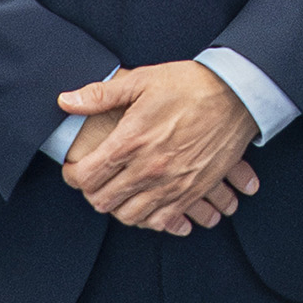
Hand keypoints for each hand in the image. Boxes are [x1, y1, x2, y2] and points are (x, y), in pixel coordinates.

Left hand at [56, 62, 263, 234]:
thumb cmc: (188, 84)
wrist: (237, 95)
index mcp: (131, 140)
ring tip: (117, 192)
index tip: (73, 170)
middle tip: (94, 181)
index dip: (72, 176)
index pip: (87, 176)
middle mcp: (149, 168)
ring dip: (117, 207)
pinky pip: (161, 221)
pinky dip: (147, 217)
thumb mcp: (141, 80)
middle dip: (92, 193)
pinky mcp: (193, 192)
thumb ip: (100, 95)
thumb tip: (65, 101)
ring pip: (129, 216)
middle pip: (103, 200)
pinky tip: (144, 202)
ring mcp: (172, 184)